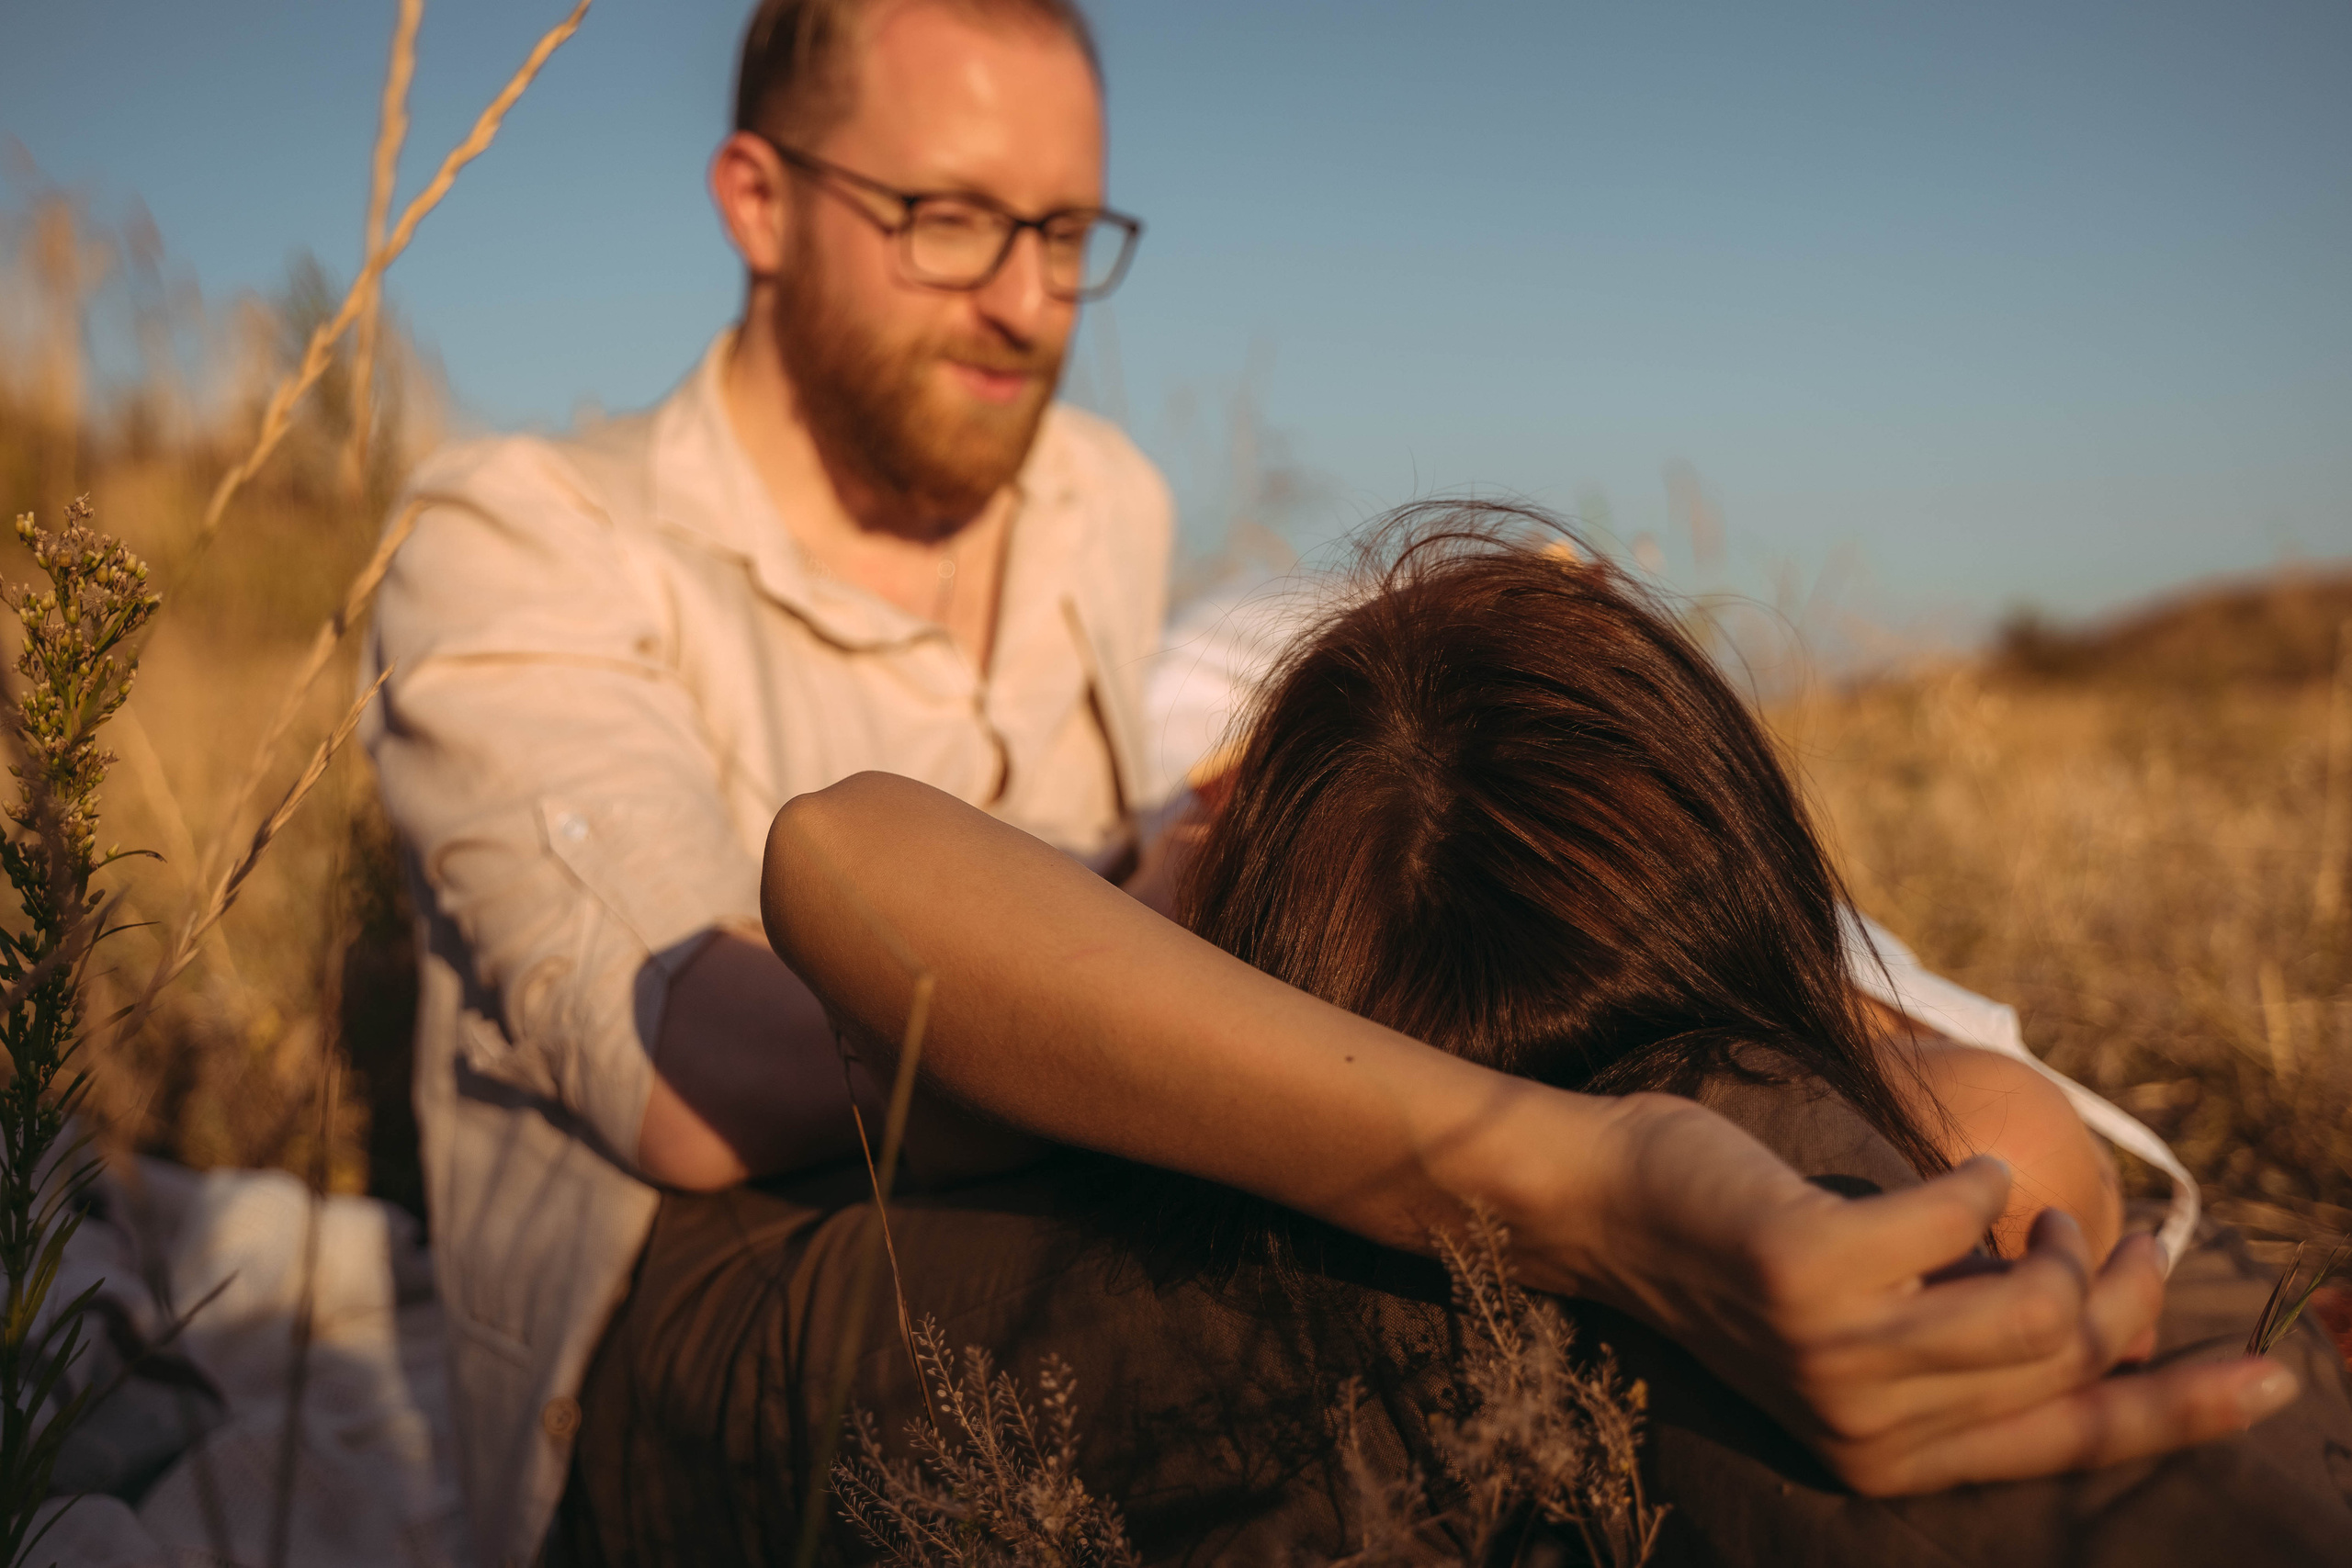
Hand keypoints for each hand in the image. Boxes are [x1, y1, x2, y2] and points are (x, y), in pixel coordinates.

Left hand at [1542, 1092, 2298, 1495]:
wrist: (1599, 1209)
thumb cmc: (1745, 1260)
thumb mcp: (1868, 1335)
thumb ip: (1967, 1348)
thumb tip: (2104, 1316)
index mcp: (1894, 1458)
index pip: (2072, 1444)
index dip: (2185, 1411)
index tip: (2273, 1378)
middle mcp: (1869, 1430)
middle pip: (2073, 1361)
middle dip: (2130, 1287)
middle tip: (2125, 1233)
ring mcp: (1837, 1357)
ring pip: (2038, 1306)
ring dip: (2061, 1235)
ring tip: (2030, 1207)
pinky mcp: (1811, 1272)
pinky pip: (1959, 1218)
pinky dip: (1979, 1181)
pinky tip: (1961, 1171)